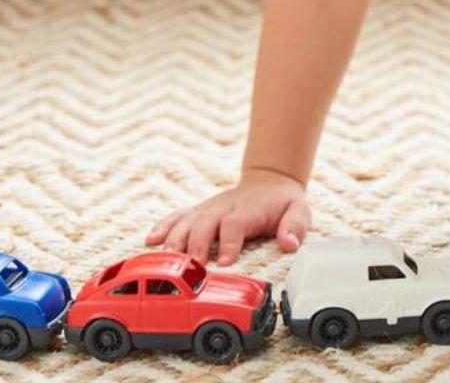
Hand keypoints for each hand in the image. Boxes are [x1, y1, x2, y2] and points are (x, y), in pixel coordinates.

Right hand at [145, 168, 310, 264]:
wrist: (269, 181)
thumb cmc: (282, 202)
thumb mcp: (298, 211)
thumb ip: (295, 227)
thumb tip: (289, 244)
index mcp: (246, 210)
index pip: (235, 225)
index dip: (229, 243)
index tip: (225, 262)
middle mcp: (223, 208)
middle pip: (204, 224)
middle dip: (196, 246)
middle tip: (192, 268)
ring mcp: (208, 209)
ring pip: (186, 222)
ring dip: (175, 240)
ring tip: (166, 260)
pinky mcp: (199, 211)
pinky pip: (177, 216)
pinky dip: (163, 226)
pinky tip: (150, 240)